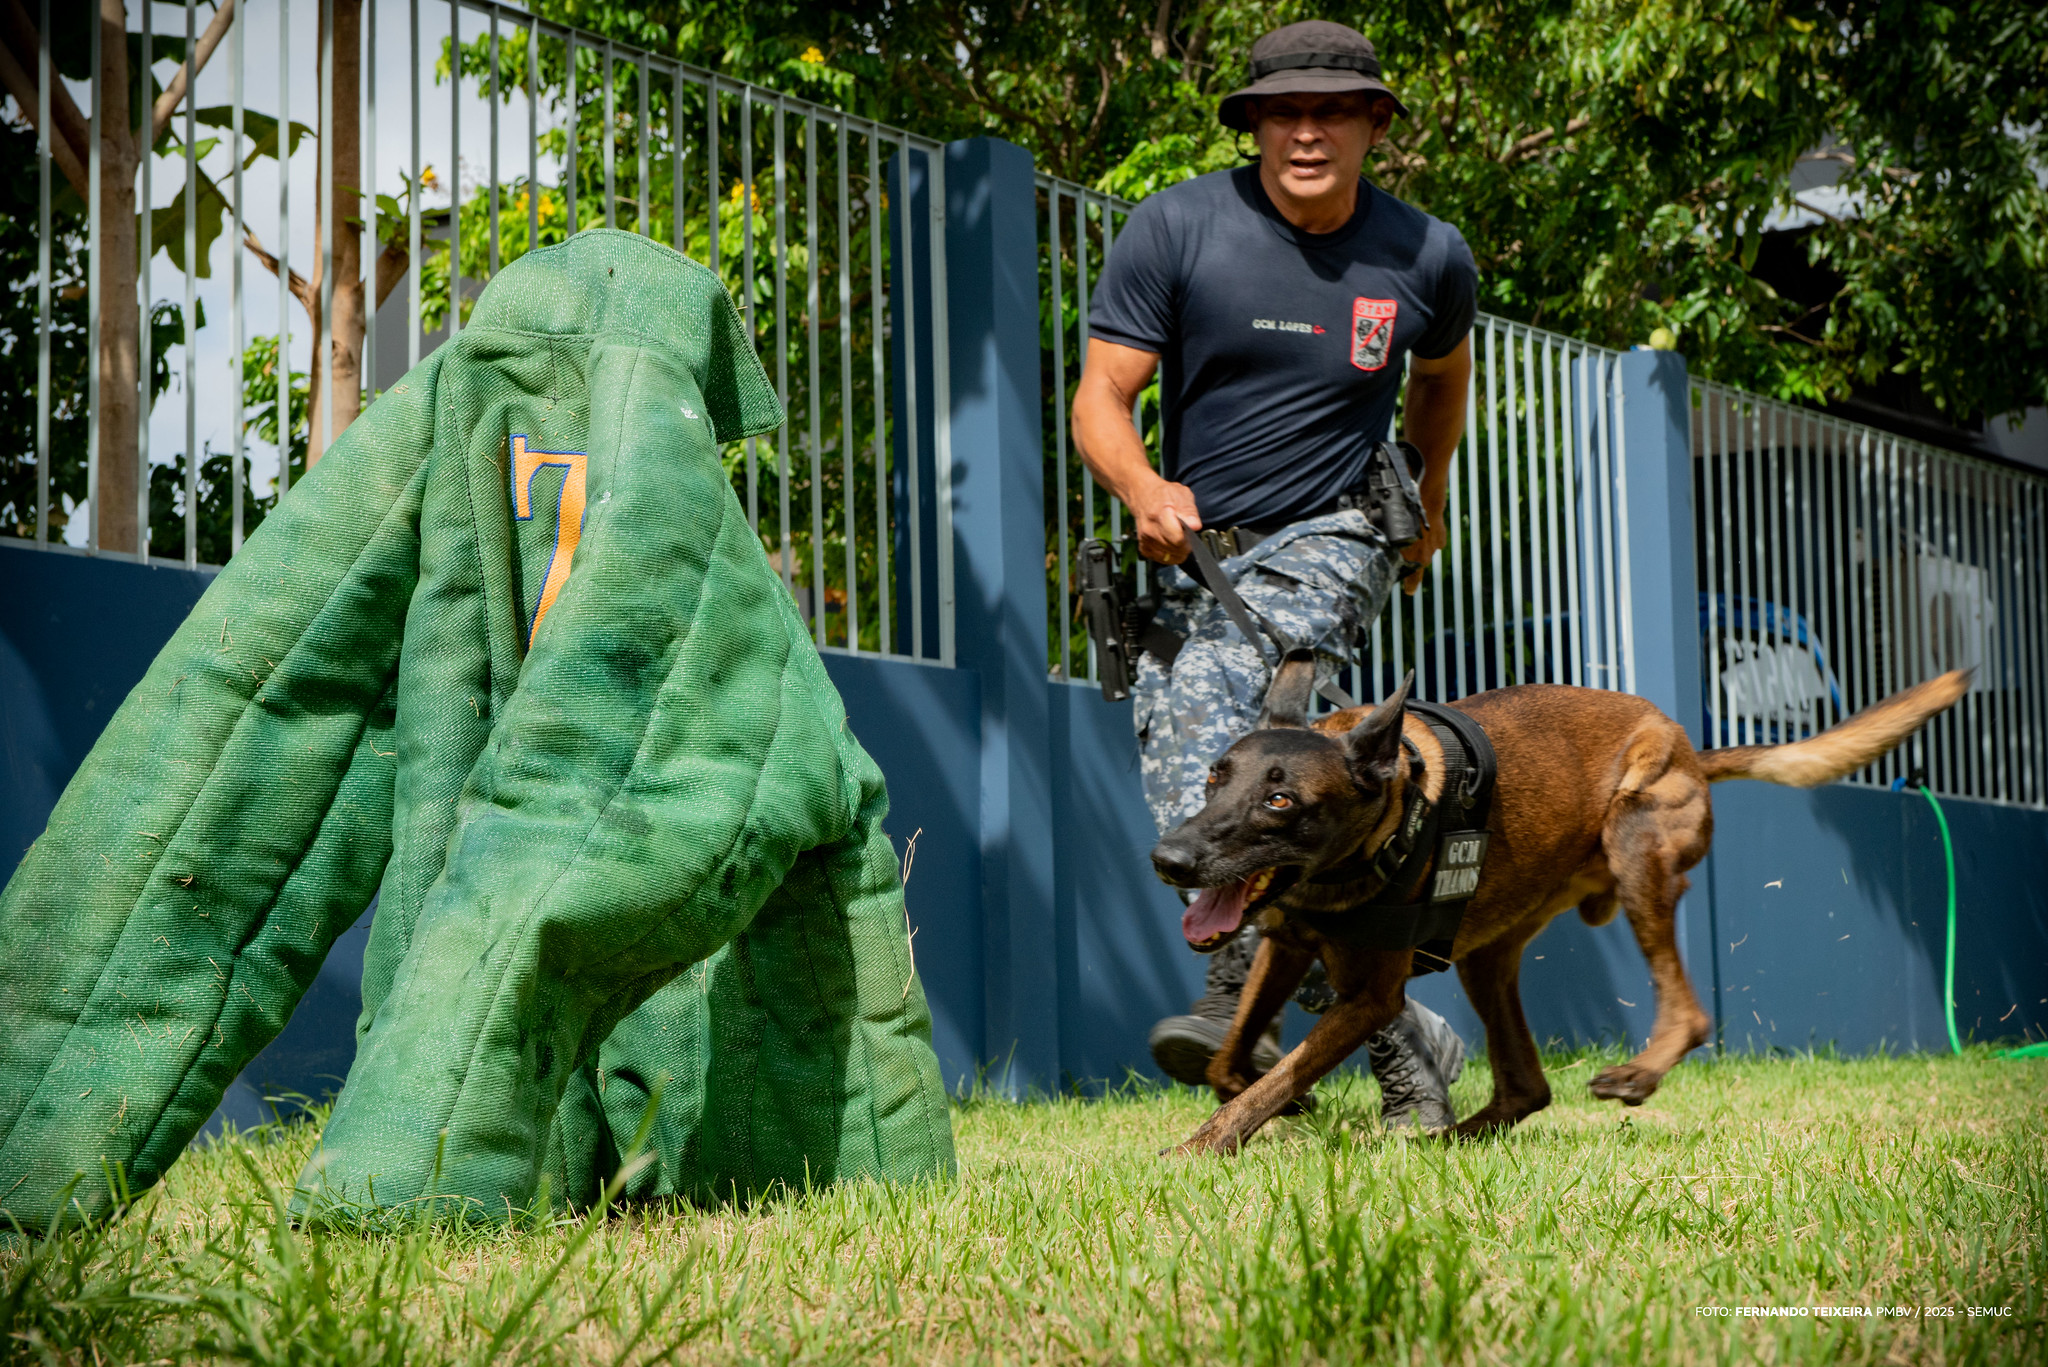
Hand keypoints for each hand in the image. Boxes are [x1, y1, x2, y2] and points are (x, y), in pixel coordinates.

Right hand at [1131, 478, 1201, 564]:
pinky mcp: (1144, 548)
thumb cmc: (1164, 495)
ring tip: (1177, 536)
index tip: (1189, 529)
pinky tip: (1170, 543)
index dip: (1188, 537)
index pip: (1178, 539)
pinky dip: (1170, 554)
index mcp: (1160, 515)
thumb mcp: (1182, 495)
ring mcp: (1146, 540)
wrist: (1143, 496)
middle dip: (1185, 543)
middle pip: (1176, 549)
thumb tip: (1195, 526)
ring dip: (1178, 550)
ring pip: (1170, 556)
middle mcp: (1150, 530)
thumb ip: (1190, 512)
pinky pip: (1163, 559)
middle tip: (1184, 532)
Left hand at [1399, 477, 1447, 593]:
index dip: (1410, 586)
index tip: (1409, 592)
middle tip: (1408, 559)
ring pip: (1426, 553)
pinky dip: (1429, 539)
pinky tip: (1423, 532)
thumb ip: (1391, 547)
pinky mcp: (1441, 538)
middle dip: (1412, 562)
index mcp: (1414, 558)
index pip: (1412, 579)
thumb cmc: (1406, 517)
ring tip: (1414, 539)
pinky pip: (1434, 543)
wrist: (1426, 502)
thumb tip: (1379, 550)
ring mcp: (1435, 547)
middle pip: (1418, 565)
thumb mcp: (1391, 533)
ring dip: (1420, 549)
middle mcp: (1426, 555)